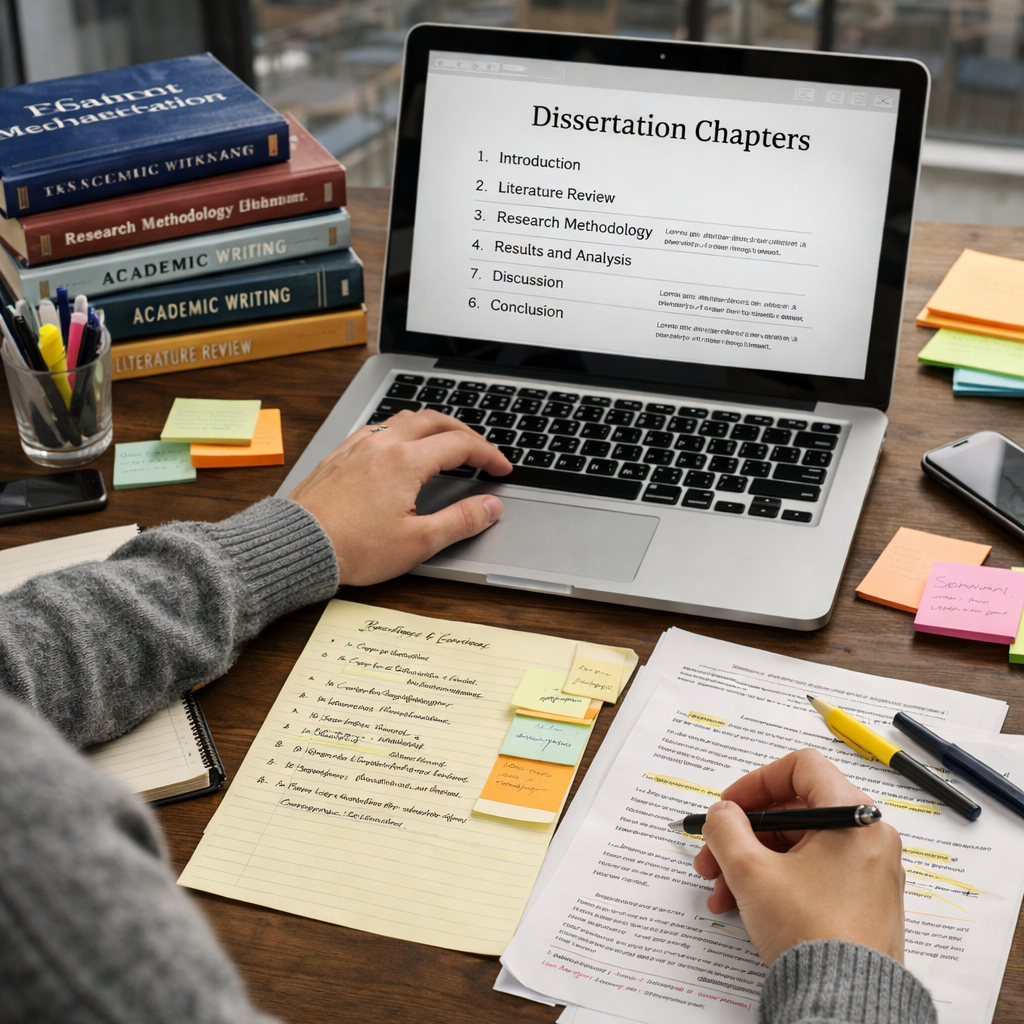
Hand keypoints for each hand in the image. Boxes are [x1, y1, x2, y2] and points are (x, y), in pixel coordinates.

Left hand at [289, 409, 511, 585]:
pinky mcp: (338, 455)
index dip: (488, 455)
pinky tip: (397, 447)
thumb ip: (460, 521)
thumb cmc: (353, 548)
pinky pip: (376, 428)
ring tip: (444, 442)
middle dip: (464, 432)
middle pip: (434, 420)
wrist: (297, 548)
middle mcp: (382, 444)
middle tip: (480, 451)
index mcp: (406, 462)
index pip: (460, 446)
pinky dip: (400, 431)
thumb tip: (490, 507)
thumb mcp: (418, 542)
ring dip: (431, 425)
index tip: (501, 469)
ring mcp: (357, 447)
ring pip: (403, 418)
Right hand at [692, 748, 904, 966]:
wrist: (846, 1001)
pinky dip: (775, 879)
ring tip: (719, 889)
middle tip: (712, 852)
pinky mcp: (862, 899)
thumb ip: (727, 829)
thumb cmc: (811, 931)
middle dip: (743, 833)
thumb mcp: (752, 872)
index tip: (729, 806)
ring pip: (798, 845)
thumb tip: (722, 814)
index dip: (757, 782)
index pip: (802, 767)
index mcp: (853, 816)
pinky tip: (740, 903)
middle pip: (794, 811)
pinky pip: (812, 872)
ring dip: (751, 860)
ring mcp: (867, 870)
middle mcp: (868, 837)